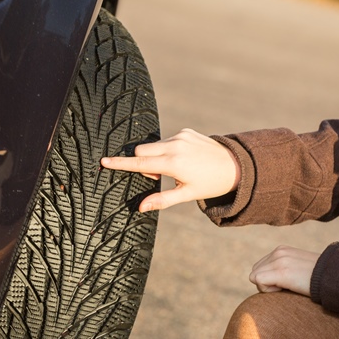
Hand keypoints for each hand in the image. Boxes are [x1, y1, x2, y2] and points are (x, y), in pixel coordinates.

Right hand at [100, 128, 239, 211]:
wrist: (234, 165)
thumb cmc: (210, 183)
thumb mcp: (187, 195)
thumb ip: (162, 200)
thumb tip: (141, 208)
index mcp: (174, 163)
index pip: (140, 164)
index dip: (121, 164)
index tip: (104, 161)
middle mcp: (175, 146)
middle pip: (142, 151)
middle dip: (142, 163)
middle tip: (158, 176)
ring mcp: (181, 136)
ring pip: (153, 145)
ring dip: (155, 156)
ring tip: (174, 168)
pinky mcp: (186, 131)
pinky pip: (166, 139)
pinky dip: (167, 149)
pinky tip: (184, 158)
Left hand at [249, 245, 320, 296]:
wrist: (332, 276)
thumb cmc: (316, 277)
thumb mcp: (297, 267)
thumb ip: (283, 268)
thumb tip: (271, 280)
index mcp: (281, 250)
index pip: (260, 267)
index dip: (269, 279)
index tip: (285, 282)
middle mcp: (278, 252)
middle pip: (255, 272)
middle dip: (265, 282)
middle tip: (284, 287)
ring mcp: (279, 260)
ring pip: (255, 277)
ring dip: (267, 287)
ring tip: (286, 287)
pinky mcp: (281, 271)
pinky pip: (259, 281)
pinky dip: (268, 290)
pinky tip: (284, 289)